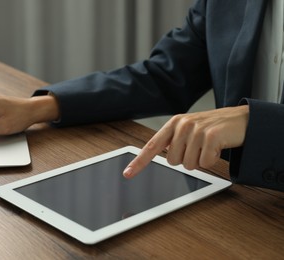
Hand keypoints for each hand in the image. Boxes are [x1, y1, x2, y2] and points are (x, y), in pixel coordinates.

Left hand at [123, 105, 248, 177]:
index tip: (128, 173)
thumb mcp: (189, 130)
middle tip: (199, 148)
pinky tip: (217, 148)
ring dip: (200, 160)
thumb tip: (164, 157)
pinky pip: (205, 163)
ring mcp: (196, 130)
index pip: (152, 146)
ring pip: (188, 164)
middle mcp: (182, 125)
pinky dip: (212, 160)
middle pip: (173, 161)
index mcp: (174, 124)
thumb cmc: (212, 127)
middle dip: (186, 160)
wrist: (240, 119)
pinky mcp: (211, 136)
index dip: (139, 162)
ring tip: (208, 147)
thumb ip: (174, 142)